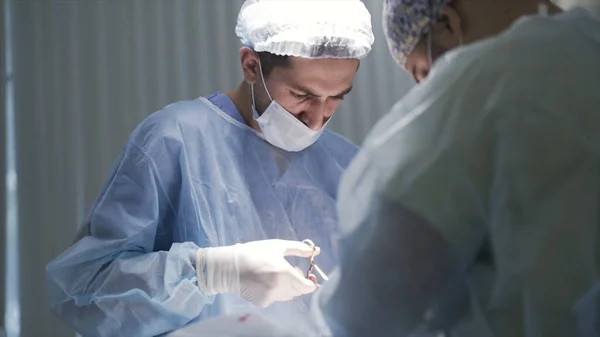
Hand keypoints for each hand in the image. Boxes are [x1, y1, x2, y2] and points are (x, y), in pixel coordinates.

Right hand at [196, 239, 319, 307]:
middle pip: (298, 291)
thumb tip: (316, 251)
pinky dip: (276, 291)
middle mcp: (279, 288)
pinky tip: (266, 281)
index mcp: (285, 274)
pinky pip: (276, 298)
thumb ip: (299, 249)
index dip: (311, 281)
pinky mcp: (262, 302)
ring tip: (278, 274)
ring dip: (288, 287)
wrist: (229, 266)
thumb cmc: (254, 252)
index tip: (308, 273)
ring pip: (288, 295)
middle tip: (292, 270)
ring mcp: (270, 297)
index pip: (308, 287)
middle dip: (299, 281)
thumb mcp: (278, 246)